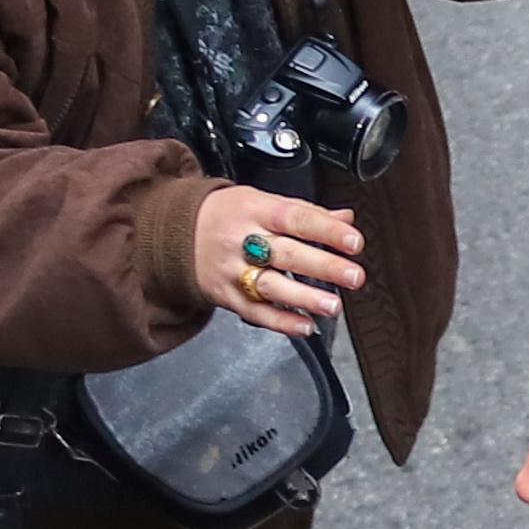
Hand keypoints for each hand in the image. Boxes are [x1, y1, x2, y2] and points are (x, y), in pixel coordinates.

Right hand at [196, 183, 364, 338]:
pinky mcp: (227, 297)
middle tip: (354, 275)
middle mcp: (243, 240)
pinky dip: (282, 322)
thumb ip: (305, 213)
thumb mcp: (262, 202)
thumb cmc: (226, 216)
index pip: (296, 217)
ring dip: (304, 298)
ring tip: (333, 305)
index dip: (327, 230)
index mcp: (256, 210)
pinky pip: (256, 312)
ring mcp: (234, 271)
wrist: (174, 234)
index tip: (354, 241)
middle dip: (323, 266)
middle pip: (287, 253)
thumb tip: (345, 218)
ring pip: (271, 286)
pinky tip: (305, 325)